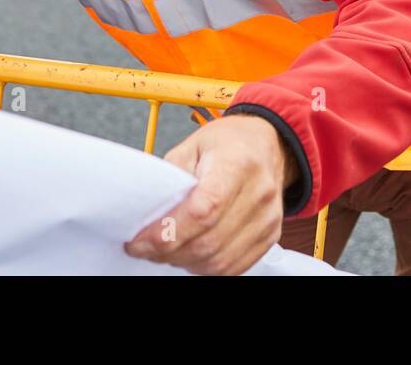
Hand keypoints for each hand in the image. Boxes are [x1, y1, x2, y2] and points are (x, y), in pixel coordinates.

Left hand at [124, 113, 298, 275]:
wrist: (265, 144)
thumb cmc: (227, 143)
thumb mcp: (191, 146)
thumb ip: (170, 179)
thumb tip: (148, 217)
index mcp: (237, 163)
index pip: (203, 210)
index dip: (168, 232)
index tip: (140, 241)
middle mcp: (259, 192)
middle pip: (208, 241)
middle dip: (168, 252)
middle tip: (145, 247)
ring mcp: (268, 217)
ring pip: (219, 261)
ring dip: (185, 262)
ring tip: (167, 249)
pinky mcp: (270, 234)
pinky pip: (234, 267)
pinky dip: (206, 267)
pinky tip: (191, 254)